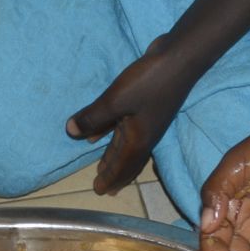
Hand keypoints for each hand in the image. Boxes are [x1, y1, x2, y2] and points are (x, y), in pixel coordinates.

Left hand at [64, 38, 209, 195]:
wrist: (179, 59)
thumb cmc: (149, 82)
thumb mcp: (115, 101)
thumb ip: (93, 117)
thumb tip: (70, 132)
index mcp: (138, 140)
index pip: (121, 166)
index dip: (109, 178)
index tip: (99, 191)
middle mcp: (143, 135)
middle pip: (126, 161)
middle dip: (114, 173)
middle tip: (103, 187)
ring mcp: (146, 122)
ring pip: (127, 146)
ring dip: (114, 157)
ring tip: (102, 166)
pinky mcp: (145, 108)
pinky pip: (126, 130)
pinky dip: (113, 135)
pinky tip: (100, 134)